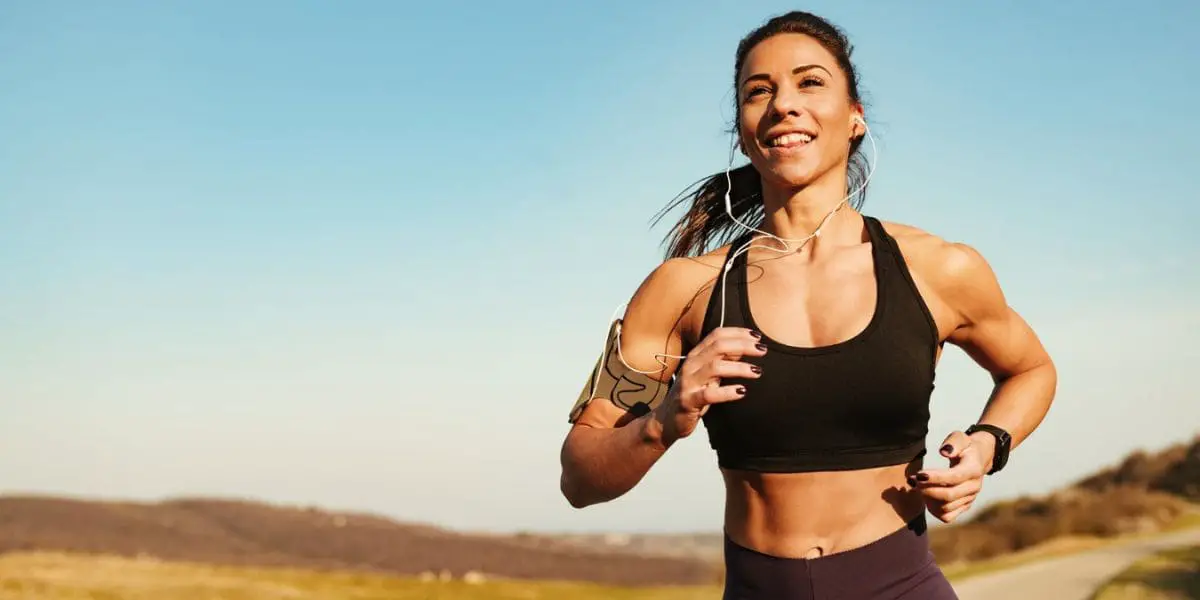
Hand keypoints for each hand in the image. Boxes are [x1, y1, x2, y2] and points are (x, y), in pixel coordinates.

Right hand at [653, 327, 765, 444]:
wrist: (667, 420)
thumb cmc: (693, 395)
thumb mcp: (707, 375)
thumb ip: (723, 361)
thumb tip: (746, 347)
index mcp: (696, 355)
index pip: (717, 335)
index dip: (738, 332)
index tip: (757, 336)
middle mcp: (691, 365)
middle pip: (718, 347)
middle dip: (743, 346)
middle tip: (763, 350)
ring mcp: (688, 383)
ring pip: (715, 367)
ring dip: (739, 368)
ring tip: (757, 372)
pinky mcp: (688, 401)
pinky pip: (709, 394)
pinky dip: (727, 392)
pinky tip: (742, 392)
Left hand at [911, 430, 994, 522]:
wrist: (978, 459)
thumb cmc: (965, 447)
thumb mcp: (960, 438)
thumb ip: (953, 442)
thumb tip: (944, 451)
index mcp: (974, 469)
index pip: (954, 477)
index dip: (935, 478)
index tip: (918, 475)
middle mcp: (974, 487)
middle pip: (949, 495)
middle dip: (927, 489)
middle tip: (913, 480)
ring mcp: (970, 499)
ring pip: (946, 508)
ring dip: (927, 499)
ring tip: (917, 486)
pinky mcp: (964, 507)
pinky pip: (947, 517)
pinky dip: (933, 510)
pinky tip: (925, 496)